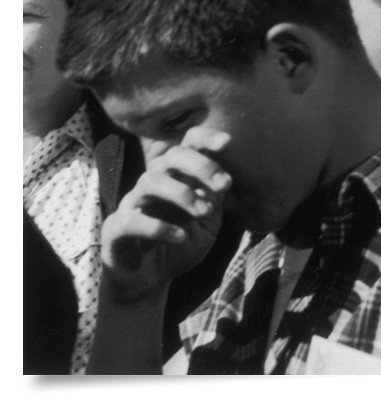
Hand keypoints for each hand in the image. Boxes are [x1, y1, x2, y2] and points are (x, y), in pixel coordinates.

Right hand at [98, 127, 229, 306]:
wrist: (150, 279)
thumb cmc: (182, 241)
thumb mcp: (208, 221)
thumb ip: (215, 199)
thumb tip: (223, 180)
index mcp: (177, 175)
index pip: (188, 143)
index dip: (206, 137)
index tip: (228, 142)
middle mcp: (153, 181)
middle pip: (172, 155)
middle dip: (202, 166)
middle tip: (224, 185)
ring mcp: (131, 202)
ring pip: (151, 180)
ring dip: (183, 194)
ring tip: (206, 212)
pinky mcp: (115, 228)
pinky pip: (132, 220)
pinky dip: (158, 227)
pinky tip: (180, 237)